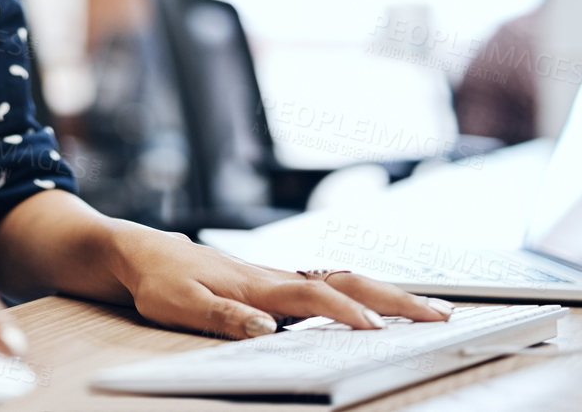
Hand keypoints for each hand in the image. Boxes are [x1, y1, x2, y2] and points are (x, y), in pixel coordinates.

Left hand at [104, 222, 453, 338]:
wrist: (141, 251)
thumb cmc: (158, 281)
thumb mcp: (179, 305)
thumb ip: (222, 316)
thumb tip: (266, 330)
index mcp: (257, 286)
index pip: (313, 300)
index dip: (346, 315)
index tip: (378, 330)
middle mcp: (276, 278)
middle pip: (346, 283)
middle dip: (395, 298)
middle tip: (440, 314)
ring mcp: (278, 277)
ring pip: (344, 281)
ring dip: (388, 294)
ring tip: (430, 308)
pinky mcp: (275, 281)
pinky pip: (330, 284)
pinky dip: (364, 292)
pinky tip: (381, 304)